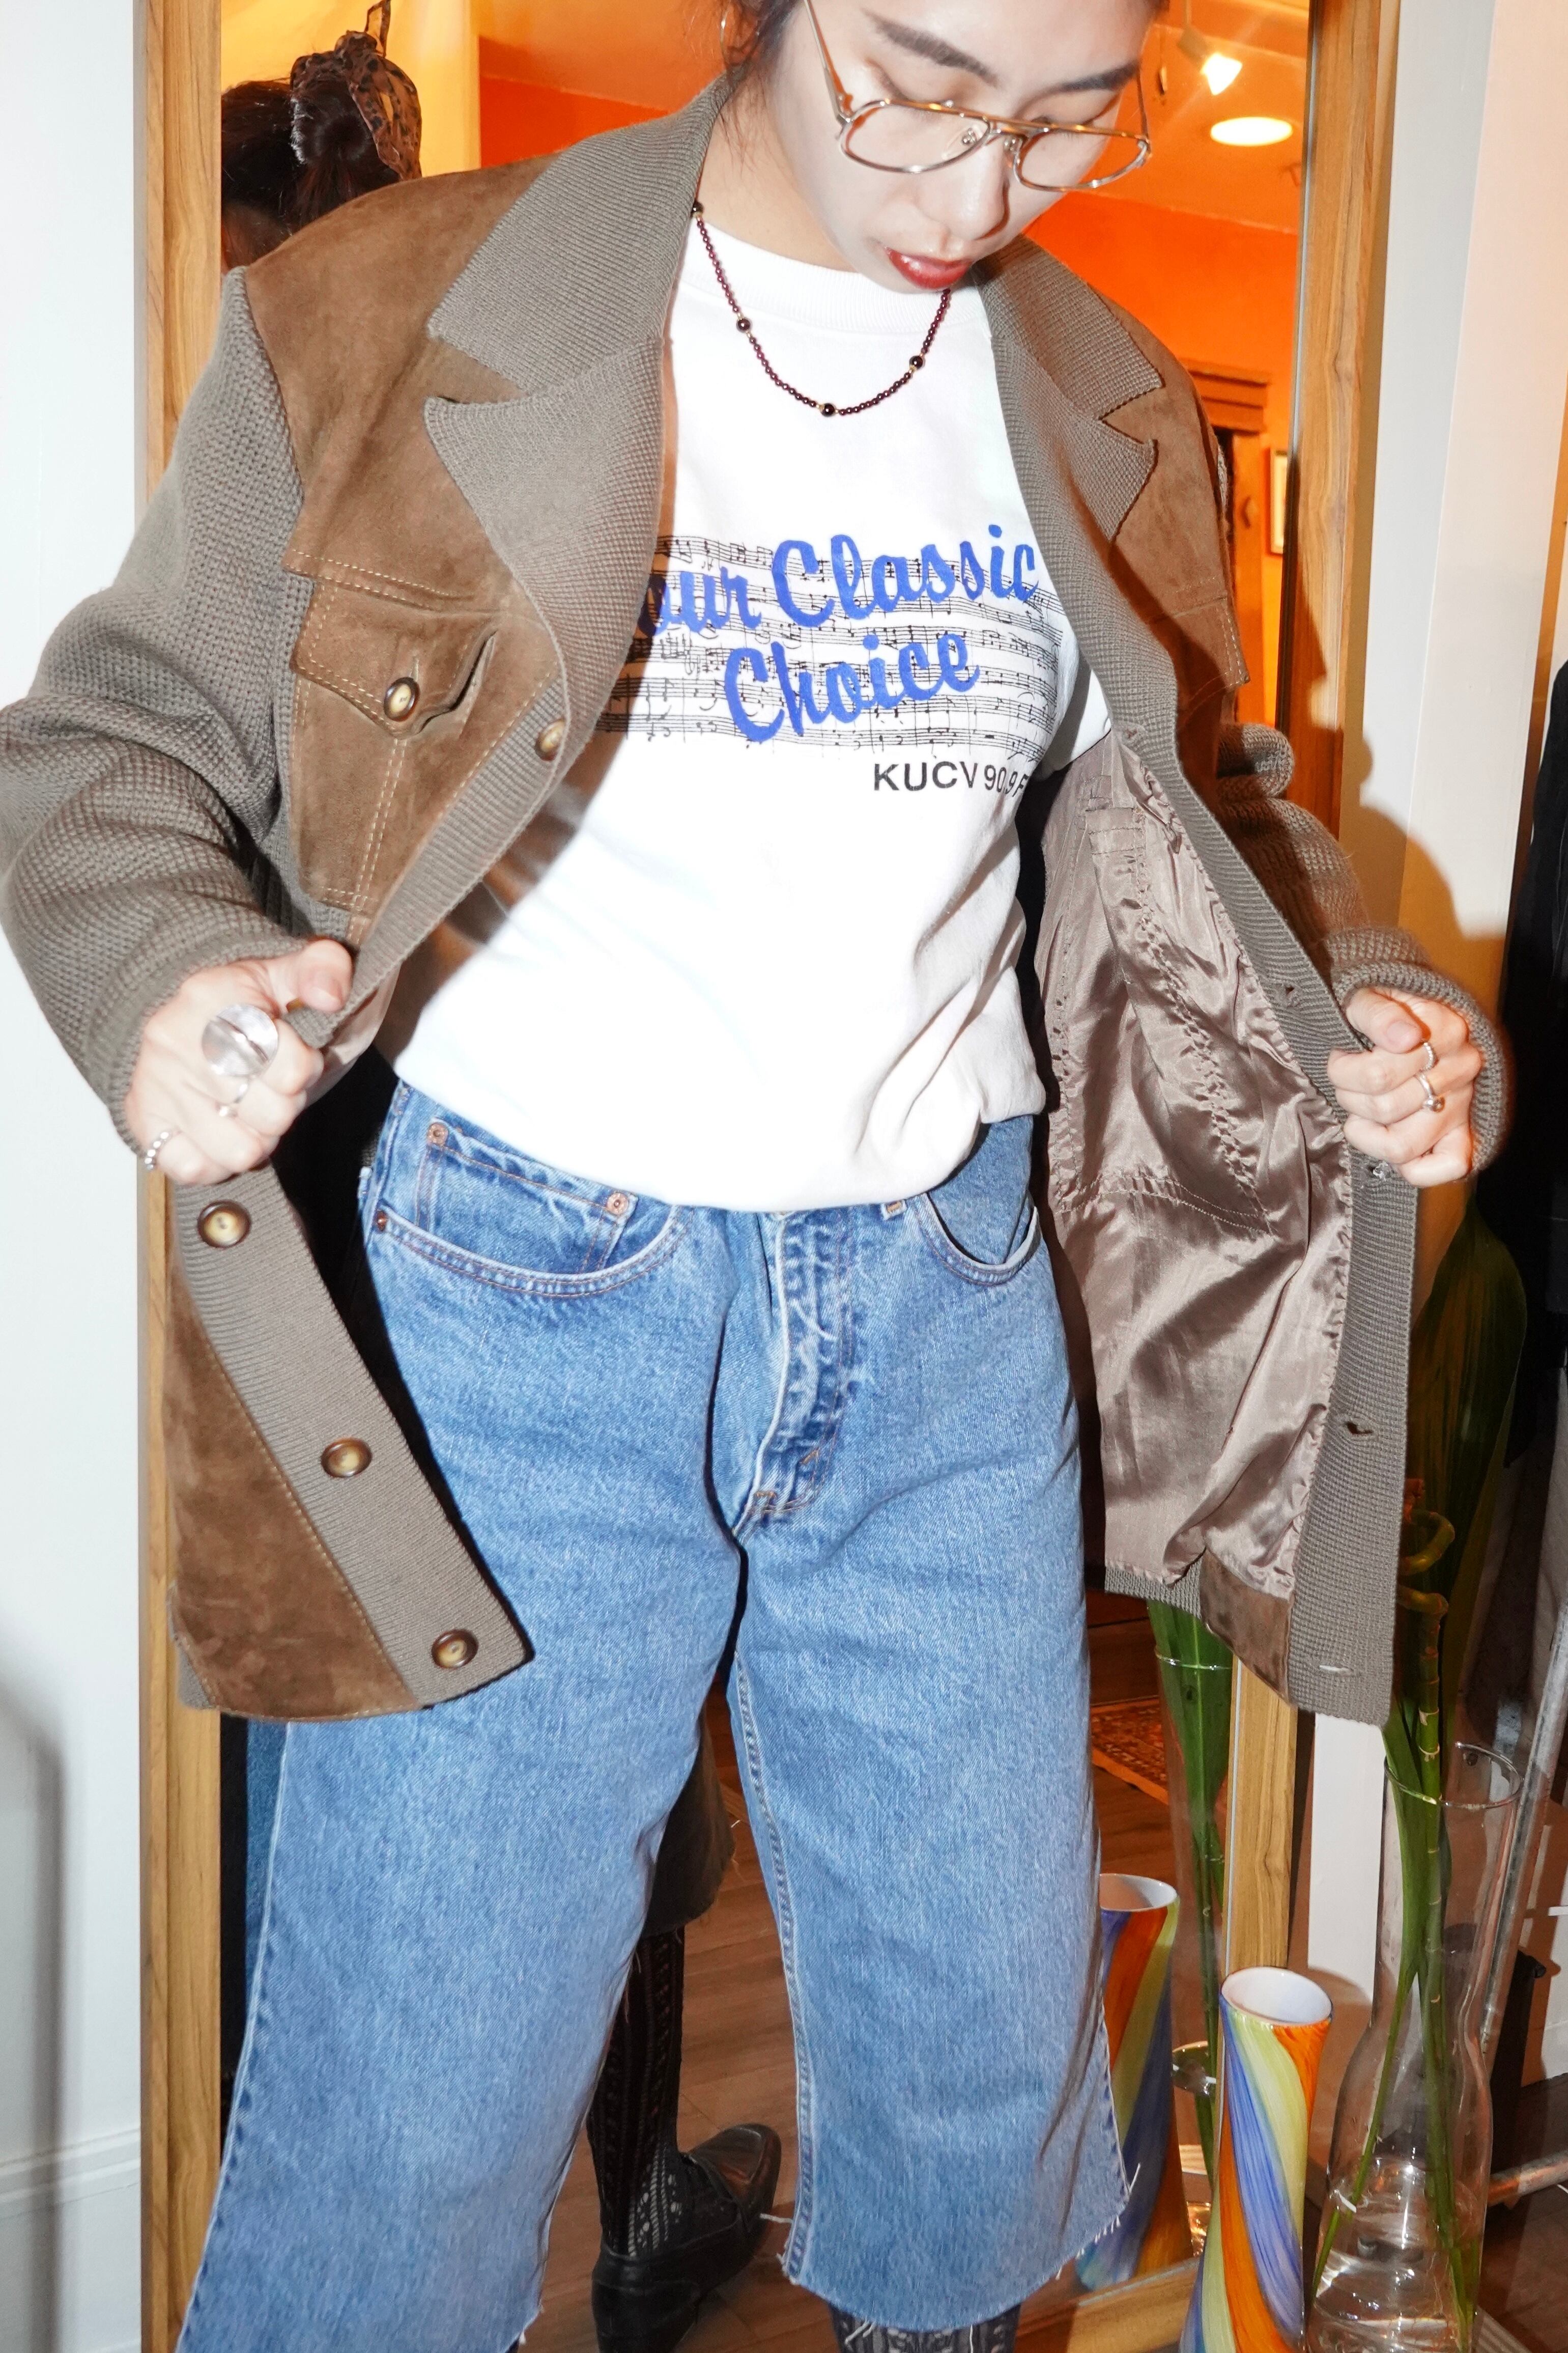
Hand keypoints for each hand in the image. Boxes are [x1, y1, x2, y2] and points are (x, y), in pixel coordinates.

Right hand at [126, 940, 351, 1185]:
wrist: (173, 1017)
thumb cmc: (238, 1005)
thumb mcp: (283, 974)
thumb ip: (323, 968)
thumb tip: (330, 994)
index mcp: (215, 997)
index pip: (291, 1067)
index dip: (306, 1072)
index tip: (297, 1060)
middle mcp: (176, 1040)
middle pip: (273, 1115)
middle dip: (286, 1106)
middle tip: (271, 1088)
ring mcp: (156, 1083)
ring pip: (241, 1150)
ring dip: (257, 1139)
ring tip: (249, 1113)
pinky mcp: (142, 1120)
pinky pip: (195, 1168)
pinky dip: (217, 1161)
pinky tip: (221, 1132)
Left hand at [1326, 988, 1481, 1187]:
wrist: (1409, 1015)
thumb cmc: (1382, 1010)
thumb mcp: (1369, 996)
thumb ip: (1380, 1013)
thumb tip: (1405, 1038)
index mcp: (1444, 1030)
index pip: (1378, 1075)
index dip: (1343, 1071)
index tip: (1342, 1055)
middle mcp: (1461, 1068)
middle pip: (1385, 1109)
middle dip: (1350, 1096)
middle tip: (1348, 1080)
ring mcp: (1463, 1103)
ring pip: (1402, 1145)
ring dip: (1366, 1131)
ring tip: (1362, 1107)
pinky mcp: (1463, 1131)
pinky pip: (1450, 1165)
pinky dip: (1414, 1167)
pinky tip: (1387, 1138)